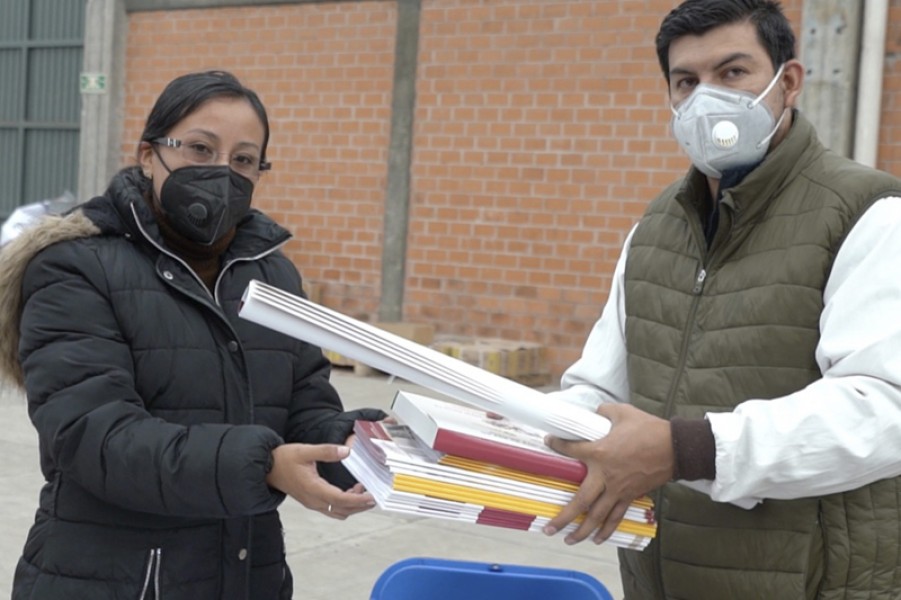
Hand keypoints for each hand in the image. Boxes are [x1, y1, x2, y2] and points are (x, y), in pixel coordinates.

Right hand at [266, 443, 375, 519]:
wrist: (267, 468)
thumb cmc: (283, 459)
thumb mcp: (304, 451)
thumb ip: (326, 451)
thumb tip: (346, 451)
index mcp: (313, 488)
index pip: (339, 499)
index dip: (357, 500)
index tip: (371, 496)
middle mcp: (313, 500)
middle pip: (342, 510)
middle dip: (360, 505)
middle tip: (375, 495)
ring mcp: (312, 503)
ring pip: (338, 512)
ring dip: (353, 506)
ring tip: (364, 492)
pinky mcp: (312, 501)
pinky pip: (332, 509)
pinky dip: (344, 504)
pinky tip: (350, 491)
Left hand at [542, 403, 673, 544]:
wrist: (675, 448)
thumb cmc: (649, 429)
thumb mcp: (623, 412)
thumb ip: (604, 411)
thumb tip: (595, 412)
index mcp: (600, 452)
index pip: (571, 450)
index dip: (557, 445)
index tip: (548, 441)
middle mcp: (606, 475)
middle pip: (580, 501)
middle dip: (563, 517)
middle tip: (548, 529)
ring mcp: (618, 489)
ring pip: (597, 515)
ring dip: (582, 530)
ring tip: (569, 540)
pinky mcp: (630, 496)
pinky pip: (616, 516)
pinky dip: (607, 529)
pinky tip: (597, 539)